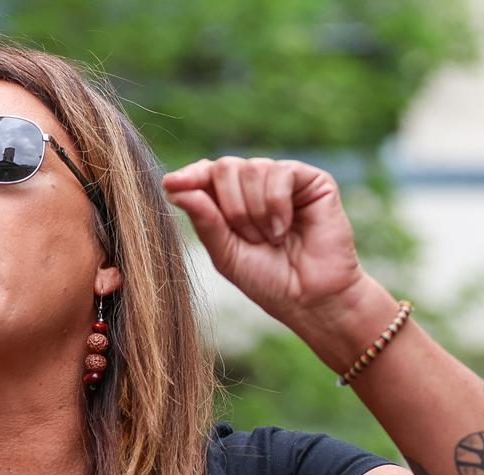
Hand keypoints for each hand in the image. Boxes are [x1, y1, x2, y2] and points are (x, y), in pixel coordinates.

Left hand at [163, 157, 364, 327]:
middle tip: (250, 239)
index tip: (171, 184)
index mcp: (230, 202)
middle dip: (231, 207)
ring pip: (252, 168)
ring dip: (255, 211)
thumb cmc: (268, 280)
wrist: (310, 298)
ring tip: (271, 238)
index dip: (189, 176)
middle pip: (225, 167)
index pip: (205, 173)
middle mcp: (255, 186)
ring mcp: (283, 181)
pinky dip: (276, 204)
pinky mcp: (311, 180)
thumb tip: (174, 187)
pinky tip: (284, 228)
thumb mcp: (226, 254)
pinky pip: (280, 172)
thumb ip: (204, 220)